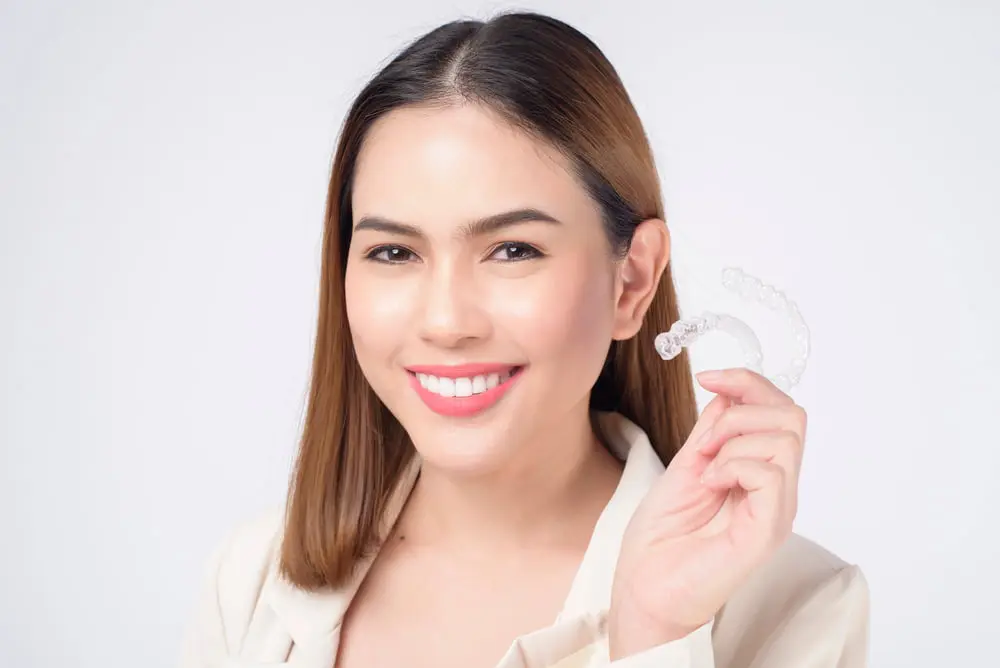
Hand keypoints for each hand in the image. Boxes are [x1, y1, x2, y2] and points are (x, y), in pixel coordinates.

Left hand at [608, 368, 806, 659]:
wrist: (643, 587)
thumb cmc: (661, 538)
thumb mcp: (685, 466)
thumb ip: (710, 433)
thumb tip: (728, 396)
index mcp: (759, 473)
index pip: (779, 410)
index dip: (748, 382)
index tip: (709, 378)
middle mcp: (776, 490)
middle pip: (792, 416)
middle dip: (743, 408)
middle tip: (705, 441)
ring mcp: (775, 510)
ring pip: (785, 438)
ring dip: (733, 439)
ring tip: (704, 467)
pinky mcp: (768, 531)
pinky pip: (771, 473)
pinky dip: (733, 466)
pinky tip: (709, 485)